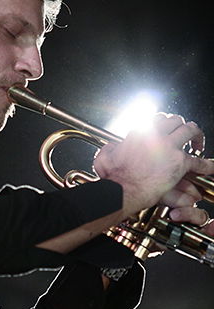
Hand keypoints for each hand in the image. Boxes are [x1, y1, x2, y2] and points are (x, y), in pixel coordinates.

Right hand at [93, 112, 213, 217]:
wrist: (122, 189)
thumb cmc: (113, 176)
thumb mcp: (106, 156)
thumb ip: (110, 148)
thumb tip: (113, 147)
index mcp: (140, 131)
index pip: (157, 119)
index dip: (163, 124)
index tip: (164, 129)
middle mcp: (156, 134)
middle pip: (175, 120)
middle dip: (181, 125)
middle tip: (184, 132)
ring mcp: (170, 147)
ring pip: (189, 130)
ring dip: (195, 134)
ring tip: (198, 143)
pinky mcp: (179, 163)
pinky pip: (198, 161)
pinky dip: (206, 164)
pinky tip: (210, 167)